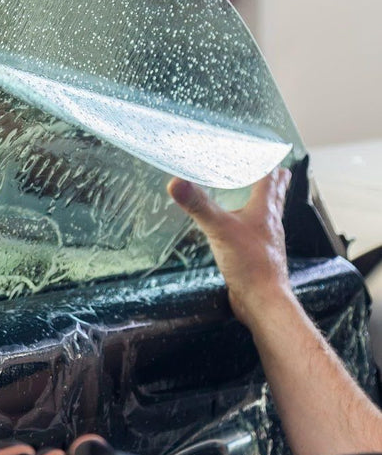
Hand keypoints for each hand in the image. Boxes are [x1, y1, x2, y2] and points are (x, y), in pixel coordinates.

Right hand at [167, 168, 292, 329]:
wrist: (263, 300)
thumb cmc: (250, 264)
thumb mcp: (218, 229)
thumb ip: (198, 205)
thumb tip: (176, 182)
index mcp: (263, 212)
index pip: (268, 181)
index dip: (266, 165)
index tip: (267, 153)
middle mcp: (269, 224)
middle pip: (274, 198)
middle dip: (275, 184)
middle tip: (279, 172)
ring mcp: (266, 242)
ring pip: (269, 217)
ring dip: (267, 205)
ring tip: (263, 200)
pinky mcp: (259, 259)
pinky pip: (257, 237)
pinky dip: (254, 228)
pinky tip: (245, 234)